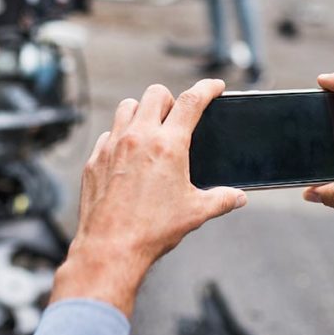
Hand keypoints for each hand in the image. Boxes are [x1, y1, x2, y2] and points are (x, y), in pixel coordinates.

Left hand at [50, 80, 246, 316]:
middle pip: (155, 93)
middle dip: (169, 100)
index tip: (214, 86)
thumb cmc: (153, 230)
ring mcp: (113, 146)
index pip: (191, 101)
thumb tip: (238, 198)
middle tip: (175, 117)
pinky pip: (108, 134)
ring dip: (141, 111)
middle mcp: (139, 138)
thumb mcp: (195, 213)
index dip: (207, 88)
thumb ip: (221, 200)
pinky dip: (119, 137)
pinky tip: (126, 156)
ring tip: (149, 129)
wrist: (110, 247)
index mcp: (168, 145)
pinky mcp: (95, 159)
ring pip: (127, 106)